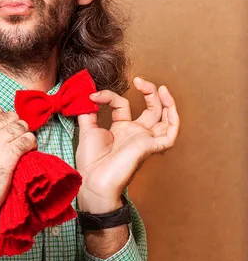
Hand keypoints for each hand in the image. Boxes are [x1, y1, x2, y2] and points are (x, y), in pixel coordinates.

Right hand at [0, 104, 36, 235]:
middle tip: (17, 138)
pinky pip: (28, 140)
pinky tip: (28, 152)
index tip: (6, 128)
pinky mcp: (8, 157)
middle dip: (16, 126)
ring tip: (24, 146)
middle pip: (10, 116)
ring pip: (21, 126)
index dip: (4, 117)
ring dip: (26, 135)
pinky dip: (32, 144)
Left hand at [76, 77, 179, 213]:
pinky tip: (168, 105)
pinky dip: (173, 118)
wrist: (92, 180)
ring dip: (167, 102)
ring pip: (166, 119)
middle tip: (139, 80)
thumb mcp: (87, 129)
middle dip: (150, 92)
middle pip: (152, 109)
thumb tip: (86, 94)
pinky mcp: (151, 147)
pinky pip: (171, 134)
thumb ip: (88, 111)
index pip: (122, 105)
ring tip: (160, 87)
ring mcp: (145, 140)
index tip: (94, 95)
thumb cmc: (90, 162)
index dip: (110, 96)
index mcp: (120, 129)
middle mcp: (135, 133)